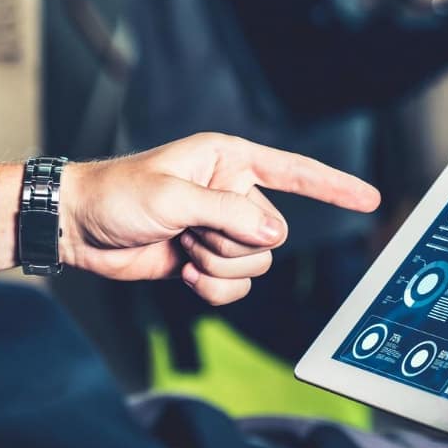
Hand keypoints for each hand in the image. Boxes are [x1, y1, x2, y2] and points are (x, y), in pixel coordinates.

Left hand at [33, 134, 377, 304]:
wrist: (79, 227)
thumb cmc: (117, 194)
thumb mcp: (173, 197)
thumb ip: (228, 213)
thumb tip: (272, 236)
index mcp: (229, 160)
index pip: (294, 172)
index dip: (333, 186)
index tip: (369, 198)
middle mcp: (232, 192)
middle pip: (272, 234)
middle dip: (232, 241)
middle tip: (191, 230)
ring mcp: (220, 229)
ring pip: (256, 264)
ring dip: (217, 265)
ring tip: (181, 248)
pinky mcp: (206, 261)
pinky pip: (236, 287)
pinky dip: (212, 288)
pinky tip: (182, 272)